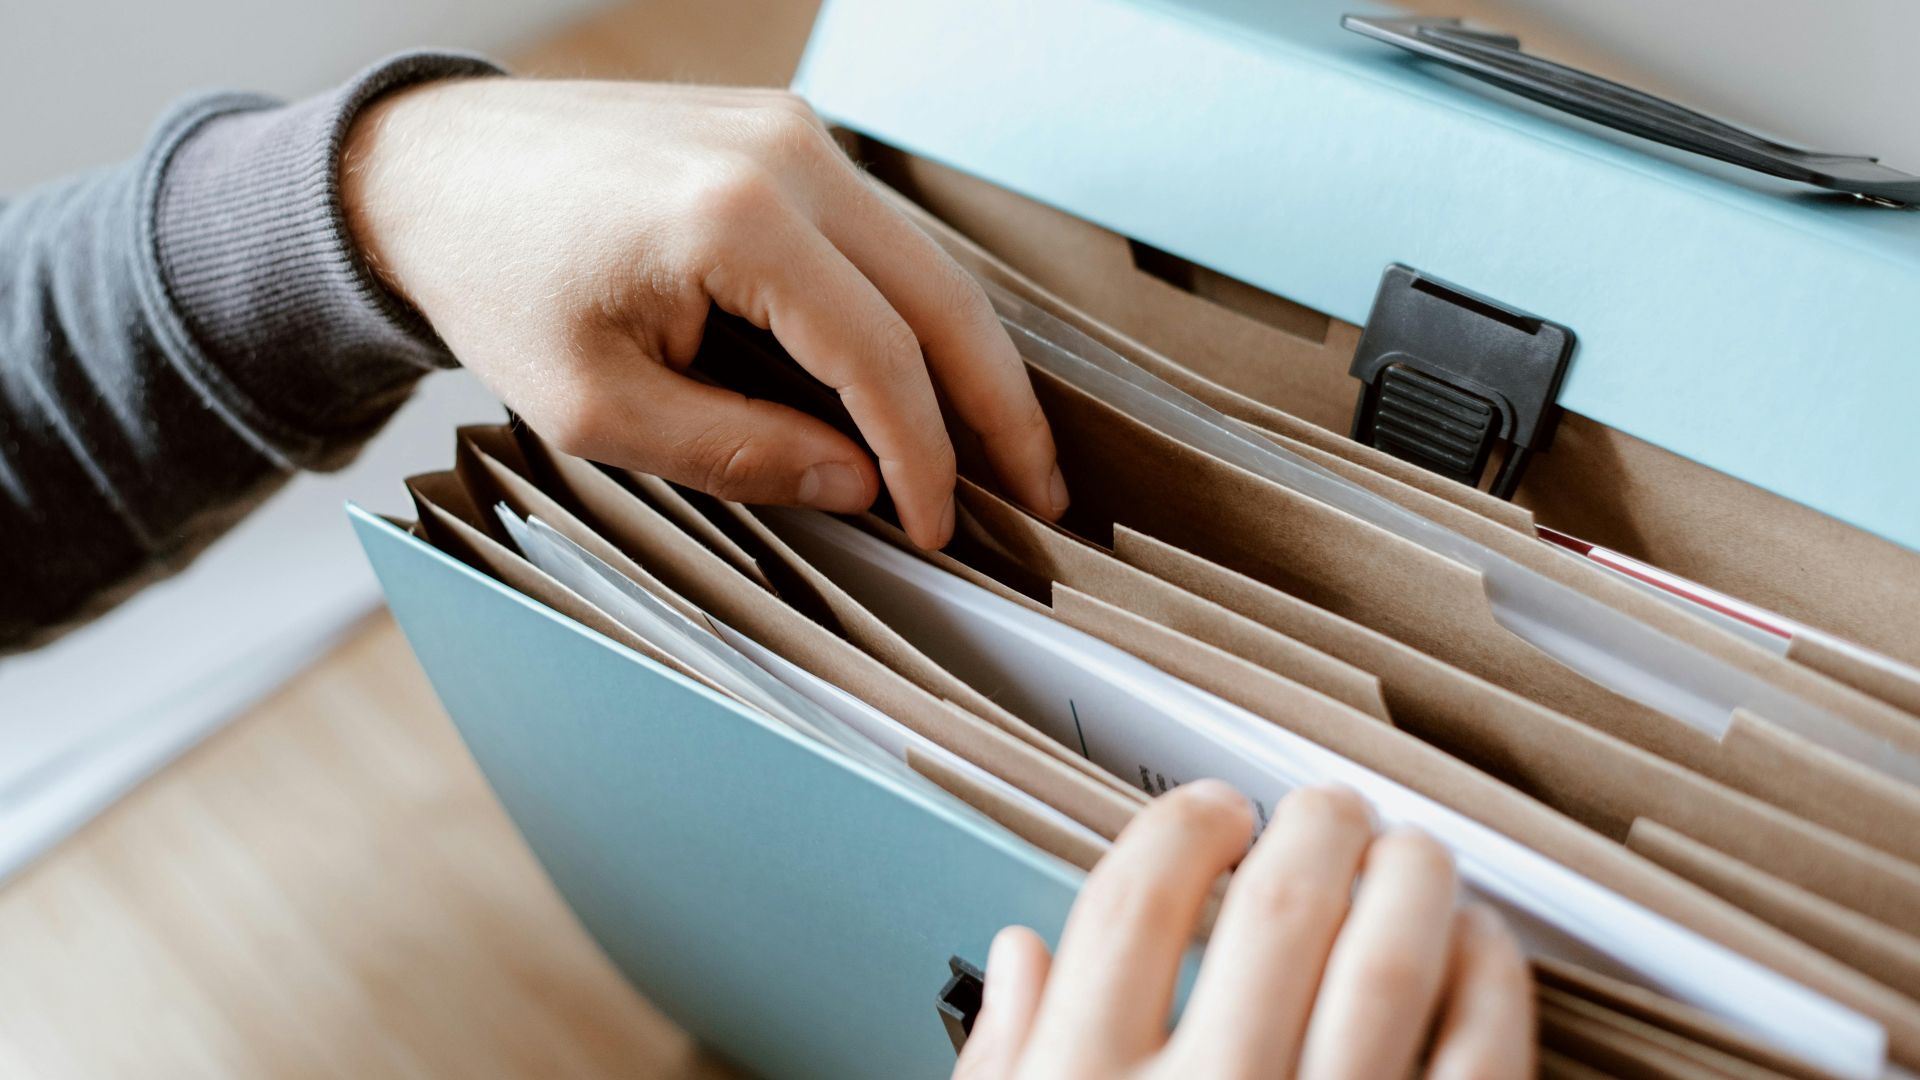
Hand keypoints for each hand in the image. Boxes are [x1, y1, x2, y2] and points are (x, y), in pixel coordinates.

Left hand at [341, 79, 1067, 547]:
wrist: (425, 169)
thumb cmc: (494, 282)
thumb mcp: (599, 408)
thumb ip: (742, 451)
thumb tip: (860, 485)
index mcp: (736, 219)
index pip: (880, 357)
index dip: (924, 457)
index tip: (938, 527)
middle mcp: (785, 154)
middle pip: (943, 297)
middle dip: (1000, 407)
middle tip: (1043, 494)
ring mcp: (790, 131)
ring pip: (927, 261)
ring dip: (970, 358)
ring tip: (1005, 447)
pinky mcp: (780, 134)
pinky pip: (879, 233)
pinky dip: (916, 311)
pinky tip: (931, 375)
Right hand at [955, 783, 1532, 1079]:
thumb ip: (1007, 1062)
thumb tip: (1019, 961)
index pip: (1138, 898)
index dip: (1183, 826)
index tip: (1212, 812)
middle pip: (1279, 903)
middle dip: (1315, 825)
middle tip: (1328, 809)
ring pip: (1391, 958)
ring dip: (1411, 877)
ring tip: (1409, 852)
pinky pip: (1479, 1052)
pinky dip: (1491, 981)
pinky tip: (1477, 948)